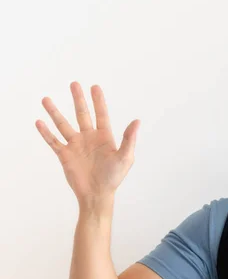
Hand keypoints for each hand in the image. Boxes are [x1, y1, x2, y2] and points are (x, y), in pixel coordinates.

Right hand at [36, 81, 139, 202]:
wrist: (97, 195)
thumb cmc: (113, 178)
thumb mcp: (125, 157)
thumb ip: (129, 139)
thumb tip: (137, 121)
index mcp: (104, 137)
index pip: (101, 114)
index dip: (98, 101)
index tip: (94, 87)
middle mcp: (89, 138)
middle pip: (82, 114)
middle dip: (78, 100)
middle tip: (74, 84)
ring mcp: (76, 146)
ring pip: (63, 125)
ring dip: (55, 112)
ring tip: (46, 99)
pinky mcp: (65, 155)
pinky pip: (53, 141)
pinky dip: (46, 132)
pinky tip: (39, 122)